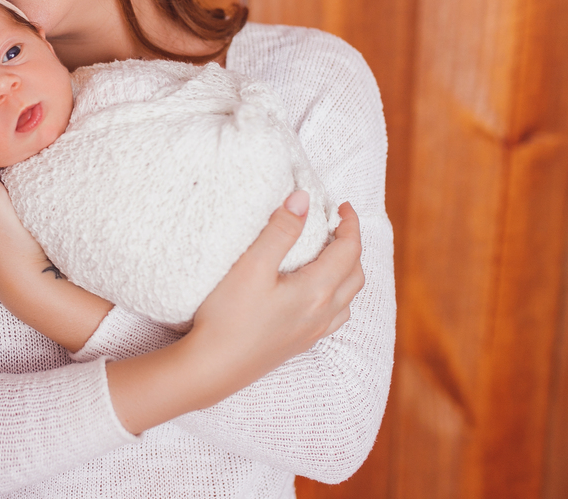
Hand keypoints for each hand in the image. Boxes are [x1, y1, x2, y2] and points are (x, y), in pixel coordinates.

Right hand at [106, 192, 363, 433]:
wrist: (212, 368)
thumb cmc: (228, 317)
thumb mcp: (252, 266)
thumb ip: (280, 230)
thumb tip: (304, 199)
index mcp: (317, 291)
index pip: (349, 251)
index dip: (350, 225)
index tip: (342, 206)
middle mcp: (322, 314)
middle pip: (355, 275)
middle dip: (351, 246)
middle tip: (336, 225)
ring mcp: (311, 333)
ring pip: (348, 299)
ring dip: (347, 272)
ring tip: (329, 254)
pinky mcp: (298, 345)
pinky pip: (334, 318)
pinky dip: (336, 297)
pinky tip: (316, 294)